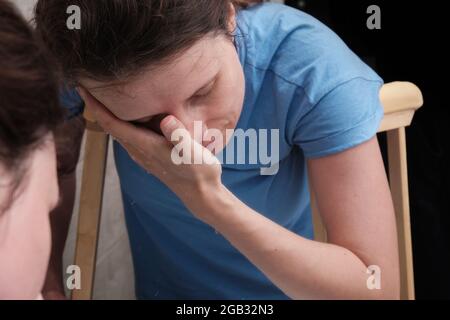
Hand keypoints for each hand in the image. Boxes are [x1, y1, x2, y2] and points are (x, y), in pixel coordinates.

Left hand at [77, 87, 222, 214]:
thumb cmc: (199, 173)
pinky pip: (129, 136)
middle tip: (89, 84)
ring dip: (108, 115)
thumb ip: (179, 136)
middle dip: (97, 107)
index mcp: (146, 146)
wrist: (202, 195)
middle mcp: (140, 151)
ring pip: (118, 132)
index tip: (82, 88)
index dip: (96, 106)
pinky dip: (121, 123)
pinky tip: (129, 115)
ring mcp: (144, 155)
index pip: (112, 124)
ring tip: (104, 96)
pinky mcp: (151, 156)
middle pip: (110, 127)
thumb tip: (166, 120)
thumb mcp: (192, 153)